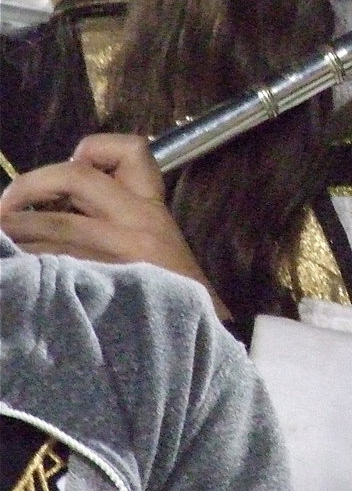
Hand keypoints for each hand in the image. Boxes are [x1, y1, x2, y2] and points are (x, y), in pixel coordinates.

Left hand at [0, 133, 231, 318]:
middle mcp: (138, 222)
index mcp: (153, 207)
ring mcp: (117, 254)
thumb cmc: (170, 292)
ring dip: (13, 230)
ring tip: (3, 237)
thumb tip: (54, 200)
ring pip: (50, 224)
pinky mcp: (97, 285)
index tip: (75, 164)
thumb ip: (116, 215)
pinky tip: (18, 270)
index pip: (132, 151)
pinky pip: (48, 263)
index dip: (95, 149)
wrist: (194, 341)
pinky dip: (24, 263)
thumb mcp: (155, 242)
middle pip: (76, 177)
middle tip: (6, 204)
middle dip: (29, 185)